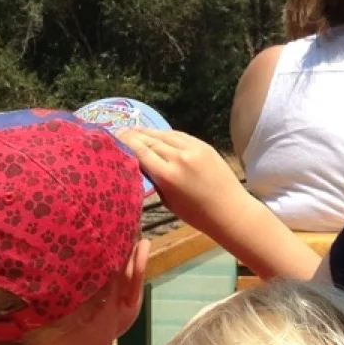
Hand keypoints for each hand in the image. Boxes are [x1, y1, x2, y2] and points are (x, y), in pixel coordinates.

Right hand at [115, 127, 319, 280]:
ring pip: (164, 135)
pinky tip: (156, 134)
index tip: (113, 137)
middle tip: (118, 131)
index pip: (140, 151)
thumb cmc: (196, 214)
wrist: (230, 210)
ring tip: (133, 130)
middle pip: (150, 141)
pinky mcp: (203, 145)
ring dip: (147, 132)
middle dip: (133, 135)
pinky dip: (165, 134)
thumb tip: (139, 164)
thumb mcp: (168, 200)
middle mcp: (179, 158)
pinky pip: (179, 136)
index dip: (125, 142)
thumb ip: (154, 180)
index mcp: (167, 175)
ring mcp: (193, 149)